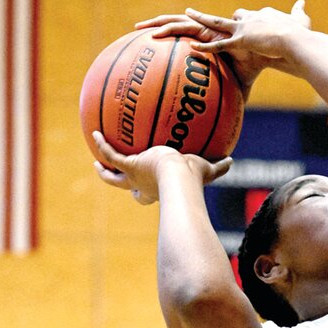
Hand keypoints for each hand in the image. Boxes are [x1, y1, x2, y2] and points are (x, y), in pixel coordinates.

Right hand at [92, 133, 230, 205]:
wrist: (179, 178)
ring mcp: (134, 178)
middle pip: (128, 190)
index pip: (146, 196)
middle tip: (113, 178)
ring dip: (104, 172)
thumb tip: (232, 161)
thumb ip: (219, 166)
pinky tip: (94, 132)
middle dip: (121, 185)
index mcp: (158, 190)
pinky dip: (102, 145)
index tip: (140, 192)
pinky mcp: (129, 166)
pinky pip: (110, 155)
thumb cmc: (193, 179)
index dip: (142, 195)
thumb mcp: (207, 169)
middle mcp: (144, 187)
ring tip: (96, 162)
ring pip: (112, 178)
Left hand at [137, 4, 309, 94]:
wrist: (288, 44)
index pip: (187, 27)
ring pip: (190, 25)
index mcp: (214, 32)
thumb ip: (238, 90)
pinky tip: (189, 46)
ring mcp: (225, 30)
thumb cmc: (269, 56)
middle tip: (137, 28)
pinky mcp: (238, 37)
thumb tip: (236, 111)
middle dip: (158, 23)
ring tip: (150, 31)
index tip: (151, 35)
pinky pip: (217, 43)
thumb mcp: (248, 77)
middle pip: (180, 21)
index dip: (169, 29)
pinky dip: (205, 45)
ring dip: (169, 27)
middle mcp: (216, 27)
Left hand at [174, 2, 311, 64]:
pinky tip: (192, 47)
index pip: (247, 17)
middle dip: (211, 16)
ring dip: (199, 19)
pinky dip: (206, 46)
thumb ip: (299, 11)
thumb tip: (302, 2)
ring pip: (215, 23)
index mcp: (263, 15)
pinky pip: (220, 44)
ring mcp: (243, 29)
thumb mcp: (301, 21)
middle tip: (195, 13)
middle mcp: (250, 18)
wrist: (295, 39)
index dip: (244, 22)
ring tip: (186, 15)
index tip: (238, 27)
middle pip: (229, 16)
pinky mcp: (242, 40)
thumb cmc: (301, 33)